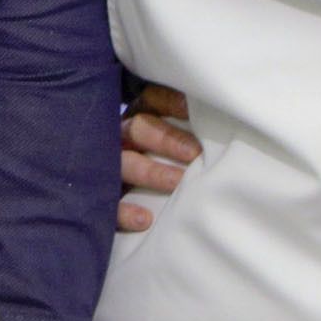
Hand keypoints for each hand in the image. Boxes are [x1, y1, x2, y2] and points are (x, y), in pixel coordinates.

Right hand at [114, 83, 200, 232]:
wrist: (108, 208)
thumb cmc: (156, 168)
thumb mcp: (164, 146)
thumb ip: (185, 134)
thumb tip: (221, 122)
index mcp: (136, 120)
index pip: (150, 102)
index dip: (171, 103)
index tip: (194, 111)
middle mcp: (119, 140)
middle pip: (137, 128)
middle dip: (166, 139)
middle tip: (194, 153)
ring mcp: (105, 169)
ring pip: (124, 164)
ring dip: (151, 172)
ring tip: (177, 183)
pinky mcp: (99, 200)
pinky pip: (107, 205)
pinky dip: (124, 211)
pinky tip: (145, 218)